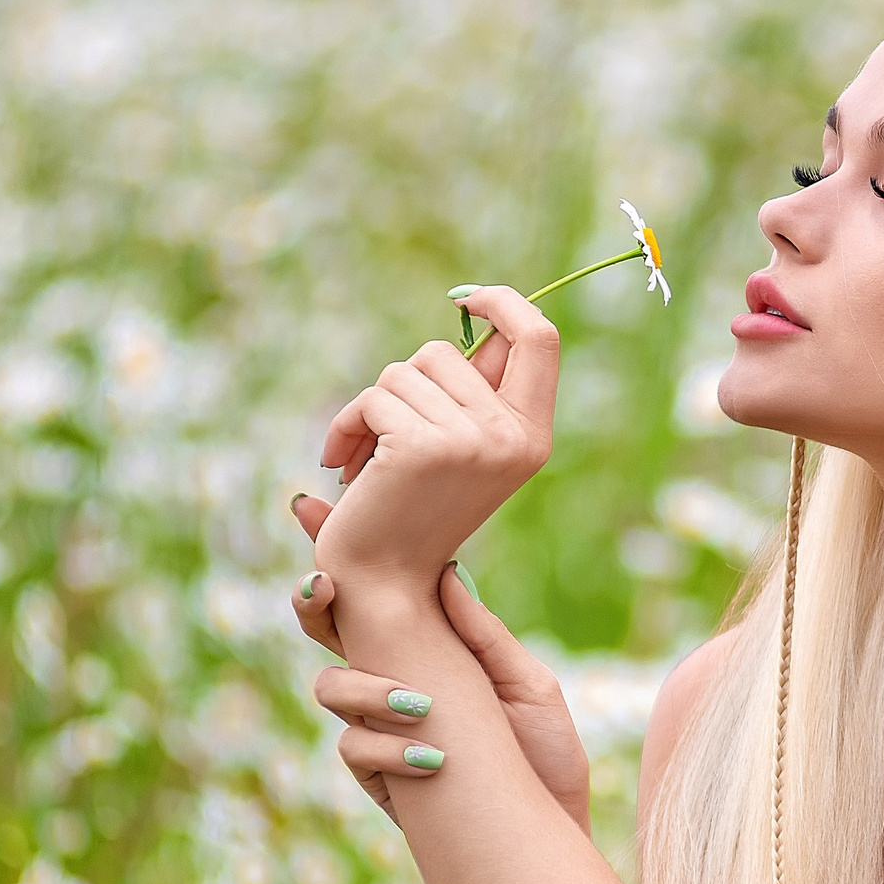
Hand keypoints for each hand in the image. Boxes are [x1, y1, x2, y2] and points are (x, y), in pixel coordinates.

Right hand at [292, 494, 593, 827]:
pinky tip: (433, 757)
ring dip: (367, 687)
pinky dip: (388, 746)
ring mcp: (380, 727)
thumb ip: (480, 633)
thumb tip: (445, 569)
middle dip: (314, 600)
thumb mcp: (525, 682)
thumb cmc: (544, 754)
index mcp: (429, 649)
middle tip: (325, 582)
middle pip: (328, 630)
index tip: (318, 500)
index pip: (376, 595)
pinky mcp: (377, 774)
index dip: (341, 551)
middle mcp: (394, 681)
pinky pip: (352, 746)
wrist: (550, 828)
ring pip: (331, 687)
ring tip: (420, 703)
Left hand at [313, 287, 557, 578]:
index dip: (505, 303)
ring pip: (404, 372)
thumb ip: (477, 389)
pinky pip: (373, 398)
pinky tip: (343, 466)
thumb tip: (479, 318)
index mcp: (533, 436)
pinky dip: (346, 426)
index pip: (540, 339)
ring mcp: (472, 441)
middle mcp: (512, 437)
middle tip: (388, 436)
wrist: (383, 584)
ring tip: (366, 459)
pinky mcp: (423, 446)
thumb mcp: (463, 447)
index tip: (465, 299)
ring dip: (372, 408)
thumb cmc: (413, 513)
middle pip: (446, 352)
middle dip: (404, 384)